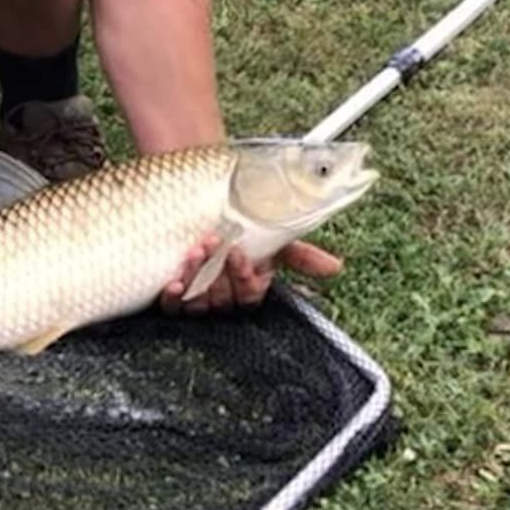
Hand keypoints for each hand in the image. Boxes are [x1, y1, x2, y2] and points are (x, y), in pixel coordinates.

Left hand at [159, 234, 344, 315]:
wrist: (199, 201)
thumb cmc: (238, 220)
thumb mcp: (270, 233)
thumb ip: (301, 254)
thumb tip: (336, 267)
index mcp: (251, 284)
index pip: (251, 293)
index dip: (244, 276)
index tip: (237, 250)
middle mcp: (226, 296)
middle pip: (224, 299)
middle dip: (217, 272)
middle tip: (210, 242)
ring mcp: (199, 298)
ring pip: (200, 303)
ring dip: (196, 279)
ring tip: (192, 250)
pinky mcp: (174, 298)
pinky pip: (174, 309)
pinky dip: (174, 298)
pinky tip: (173, 283)